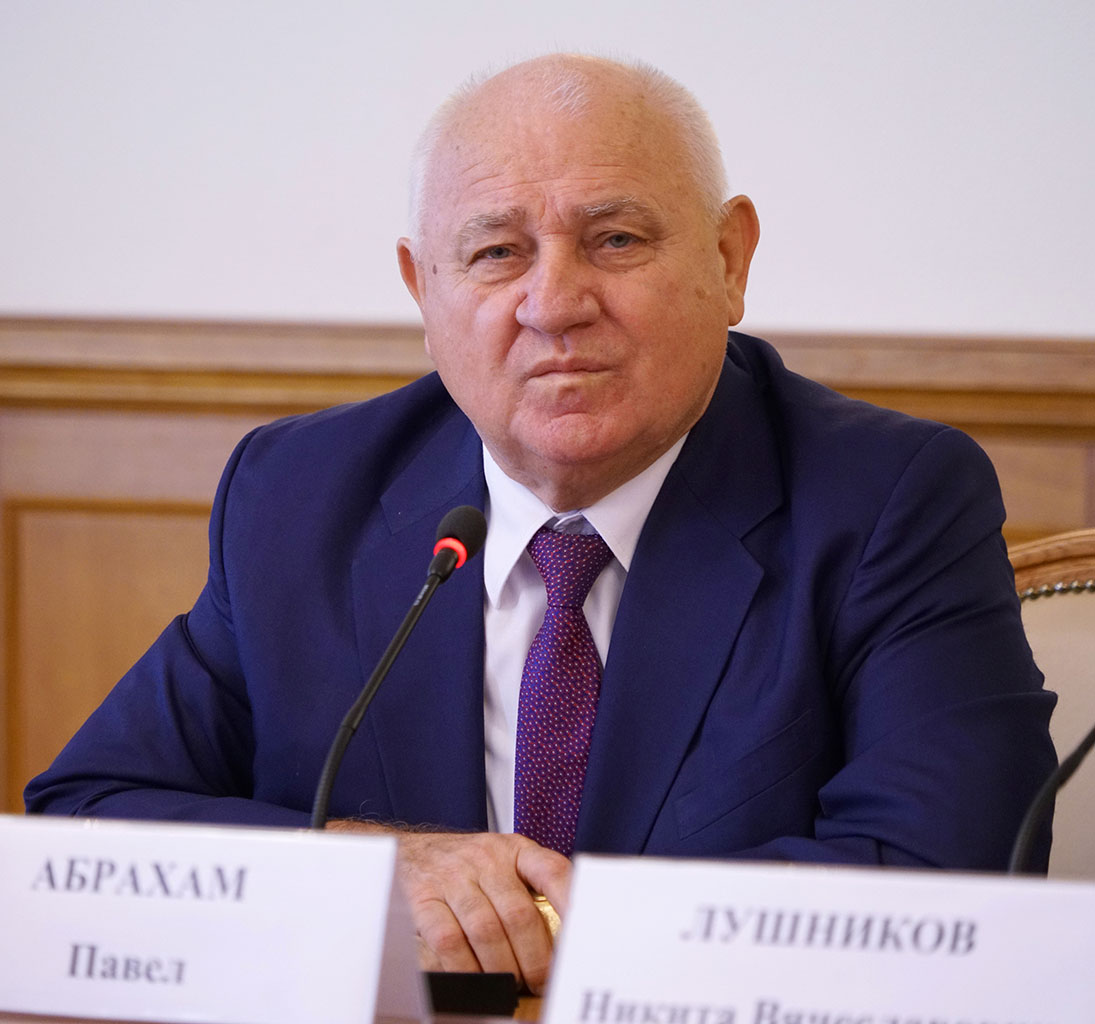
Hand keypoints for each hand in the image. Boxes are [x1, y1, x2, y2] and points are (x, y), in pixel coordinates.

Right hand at [327, 822, 569, 993]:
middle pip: (519, 916)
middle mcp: (486, 858)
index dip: (572, 905)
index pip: (552, 871)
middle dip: (535, 960)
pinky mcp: (422, 898)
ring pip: (486, 932)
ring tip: (511, 987)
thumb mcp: (505, 863)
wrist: (410, 851)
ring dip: (502, 970)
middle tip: (542, 983)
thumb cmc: (468, 868)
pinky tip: (475, 981)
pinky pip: (448, 941)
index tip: (583, 939)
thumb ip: (533, 889)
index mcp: (515, 850)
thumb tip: (568, 936)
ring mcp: (452, 876)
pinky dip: (465, 969)